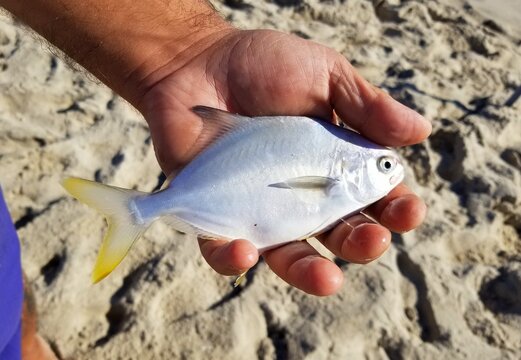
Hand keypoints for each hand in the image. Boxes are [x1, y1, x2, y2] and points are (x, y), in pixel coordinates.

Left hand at [139, 28, 430, 295]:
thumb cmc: (263, 66)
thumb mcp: (324, 74)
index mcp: (333, 165)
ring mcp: (258, 208)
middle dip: (360, 244)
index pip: (371, 197)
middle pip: (336, 233)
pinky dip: (233, 258)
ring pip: (287, 254)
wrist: (197, 62)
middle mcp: (299, 194)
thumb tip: (422, 132)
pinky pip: (223, 249)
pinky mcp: (215, 214)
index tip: (407, 210)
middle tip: (373, 241)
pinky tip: (246, 252)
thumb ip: (367, 104)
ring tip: (328, 279)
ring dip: (309, 272)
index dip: (394, 208)